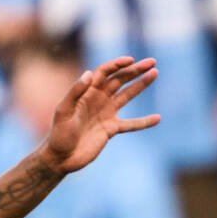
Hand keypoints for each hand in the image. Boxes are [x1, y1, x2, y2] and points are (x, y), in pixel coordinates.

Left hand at [39, 56, 160, 174]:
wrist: (62, 157)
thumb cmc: (59, 133)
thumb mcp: (63, 110)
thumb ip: (75, 92)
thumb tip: (89, 73)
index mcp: (87, 92)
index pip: (105, 72)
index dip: (118, 65)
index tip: (131, 60)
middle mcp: (99, 99)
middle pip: (120, 80)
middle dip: (135, 70)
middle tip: (152, 62)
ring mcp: (107, 113)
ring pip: (127, 95)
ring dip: (141, 85)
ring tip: (155, 74)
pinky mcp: (112, 129)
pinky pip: (131, 124)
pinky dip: (144, 122)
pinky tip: (157, 118)